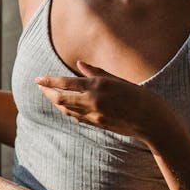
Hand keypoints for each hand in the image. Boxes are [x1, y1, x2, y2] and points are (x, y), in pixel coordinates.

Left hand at [35, 61, 162, 140]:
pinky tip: (66, 107)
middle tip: (40, 87)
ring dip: (56, 103)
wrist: (150, 119)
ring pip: (67, 110)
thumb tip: (79, 64)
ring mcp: (94, 115)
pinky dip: (69, 111)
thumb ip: (95, 72)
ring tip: (50, 96)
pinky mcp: (97, 125)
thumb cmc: (136, 94)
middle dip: (48, 93)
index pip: (66, 83)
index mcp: (98, 85)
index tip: (38, 79)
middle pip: (61, 99)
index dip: (49, 81)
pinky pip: (77, 118)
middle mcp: (93, 101)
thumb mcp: (116, 79)